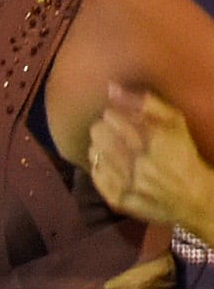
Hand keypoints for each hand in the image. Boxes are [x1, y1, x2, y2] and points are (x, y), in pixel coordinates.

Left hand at [89, 84, 213, 243]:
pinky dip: (100, 166)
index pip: (112, 117)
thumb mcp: (175, 122)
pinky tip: (113, 165)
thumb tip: (112, 88)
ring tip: (116, 150)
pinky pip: (95, 174)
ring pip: (94, 153)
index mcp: (155, 139)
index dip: (113, 115)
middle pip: (99, 133)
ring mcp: (127, 182)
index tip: (118, 118)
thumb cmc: (183, 154)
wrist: (193, 197)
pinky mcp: (117, 200)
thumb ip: (146, 102)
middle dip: (103, 129)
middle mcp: (139, 161)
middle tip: (113, 133)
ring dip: (101, 147)